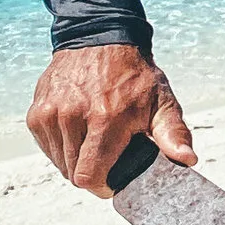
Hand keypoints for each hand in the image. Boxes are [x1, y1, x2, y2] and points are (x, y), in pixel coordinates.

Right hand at [26, 44, 196, 194]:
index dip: (102, 186)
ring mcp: (51, 113)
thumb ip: (173, 133)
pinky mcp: (37, 112)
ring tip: (94, 139)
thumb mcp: (162, 101)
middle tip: (108, 156)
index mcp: (106, 119)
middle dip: (92, 172)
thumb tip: (187, 160)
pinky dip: (61, 146)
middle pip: (74, 173)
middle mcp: (73, 116)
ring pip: (60, 162)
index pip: (90, 176)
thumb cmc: (135, 75)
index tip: (112, 180)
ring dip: (75, 159)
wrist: (100, 39)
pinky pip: (47, 146)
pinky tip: (78, 130)